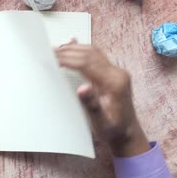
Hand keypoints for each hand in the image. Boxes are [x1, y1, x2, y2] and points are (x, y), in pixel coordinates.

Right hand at [55, 41, 149, 156]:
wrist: (127, 132)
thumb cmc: (113, 128)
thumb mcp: (101, 122)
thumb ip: (92, 105)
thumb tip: (82, 88)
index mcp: (114, 83)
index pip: (87, 63)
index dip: (68, 59)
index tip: (52, 58)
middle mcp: (117, 73)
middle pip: (90, 54)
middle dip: (68, 51)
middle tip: (50, 52)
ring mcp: (116, 71)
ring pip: (93, 52)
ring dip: (74, 49)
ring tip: (56, 49)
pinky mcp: (113, 73)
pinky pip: (96, 56)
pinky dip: (82, 50)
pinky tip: (73, 45)